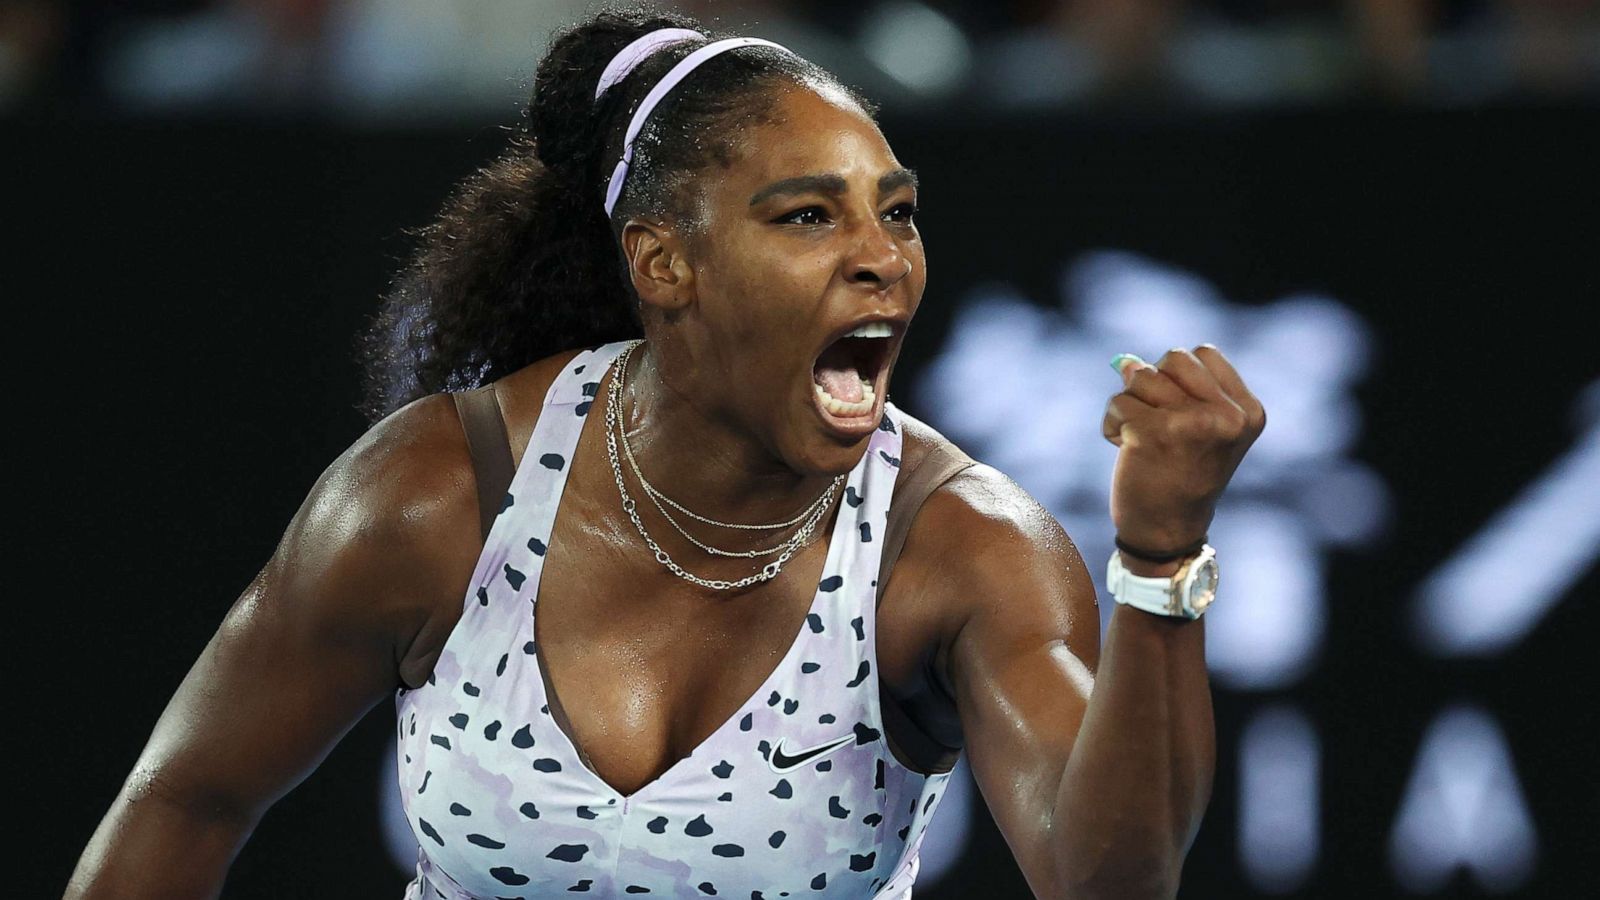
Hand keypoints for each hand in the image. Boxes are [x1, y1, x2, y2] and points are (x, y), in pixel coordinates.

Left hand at [1101, 345, 1265, 556]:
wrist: (1166, 530)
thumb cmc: (1179, 474)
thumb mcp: (1194, 426)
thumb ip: (1172, 387)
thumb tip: (1124, 362)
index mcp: (1248, 412)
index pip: (1203, 354)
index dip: (1179, 378)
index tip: (1182, 416)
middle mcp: (1228, 416)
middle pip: (1173, 358)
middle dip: (1154, 386)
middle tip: (1160, 427)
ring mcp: (1193, 422)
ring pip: (1141, 376)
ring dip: (1130, 405)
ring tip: (1143, 439)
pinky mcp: (1155, 431)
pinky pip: (1118, 403)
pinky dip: (1113, 425)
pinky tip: (1126, 450)